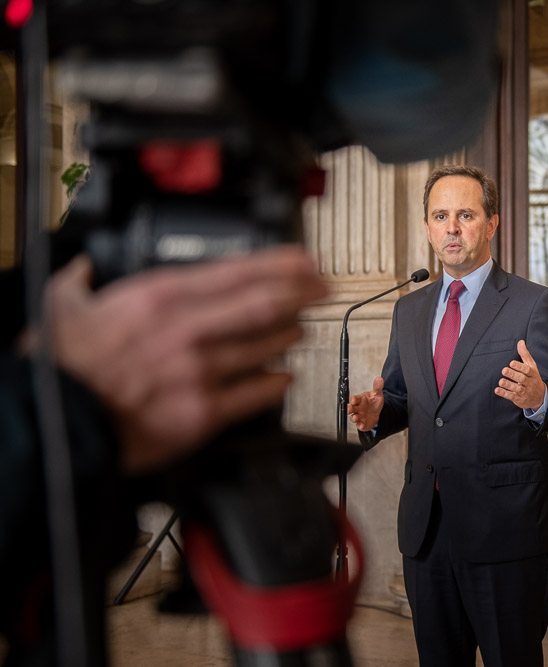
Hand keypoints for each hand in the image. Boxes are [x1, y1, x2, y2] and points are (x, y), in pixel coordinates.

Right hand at [45, 247, 326, 475]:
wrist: (57, 423)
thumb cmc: (60, 368)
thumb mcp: (62, 304)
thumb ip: (83, 281)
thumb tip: (84, 270)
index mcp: (160, 297)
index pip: (239, 271)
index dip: (283, 264)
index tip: (307, 260)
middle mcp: (188, 329)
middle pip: (266, 304)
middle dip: (303, 293)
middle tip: (322, 289)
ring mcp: (201, 371)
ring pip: (267, 346)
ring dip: (290, 335)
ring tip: (299, 329)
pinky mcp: (204, 412)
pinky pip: (256, 394)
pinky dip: (276, 383)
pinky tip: (285, 378)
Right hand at [347, 377, 383, 431]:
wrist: (377, 412)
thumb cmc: (374, 402)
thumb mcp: (377, 394)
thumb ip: (377, 387)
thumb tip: (379, 379)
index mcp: (360, 400)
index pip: (354, 398)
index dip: (353, 399)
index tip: (353, 400)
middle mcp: (357, 408)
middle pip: (351, 408)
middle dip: (349, 409)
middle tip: (349, 409)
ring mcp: (359, 416)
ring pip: (354, 417)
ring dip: (354, 418)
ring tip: (356, 418)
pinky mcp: (362, 423)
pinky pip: (360, 425)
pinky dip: (360, 426)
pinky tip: (362, 425)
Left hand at [495, 339, 545, 410]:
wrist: (540, 397)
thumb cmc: (533, 378)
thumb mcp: (531, 366)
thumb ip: (525, 354)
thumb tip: (520, 342)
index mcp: (532, 373)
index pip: (527, 370)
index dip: (519, 367)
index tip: (511, 363)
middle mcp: (529, 383)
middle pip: (522, 379)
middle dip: (513, 375)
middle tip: (504, 370)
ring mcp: (525, 391)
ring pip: (517, 389)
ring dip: (508, 385)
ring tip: (501, 381)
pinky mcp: (519, 399)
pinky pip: (512, 396)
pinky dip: (505, 394)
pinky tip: (497, 390)